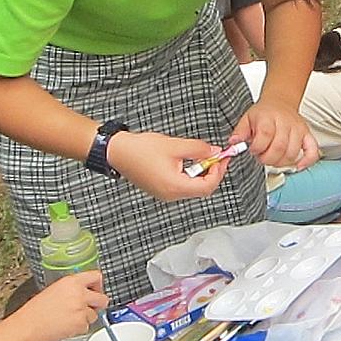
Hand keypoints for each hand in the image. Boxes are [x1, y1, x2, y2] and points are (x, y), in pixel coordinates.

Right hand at [17, 270, 109, 340]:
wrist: (28, 325)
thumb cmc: (36, 310)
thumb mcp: (55, 289)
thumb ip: (73, 288)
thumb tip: (86, 292)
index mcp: (72, 281)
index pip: (96, 276)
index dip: (98, 285)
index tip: (96, 290)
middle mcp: (79, 293)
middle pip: (103, 298)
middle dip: (98, 304)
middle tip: (89, 308)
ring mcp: (81, 309)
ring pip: (95, 314)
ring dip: (86, 317)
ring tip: (69, 318)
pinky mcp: (80, 324)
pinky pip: (87, 326)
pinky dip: (79, 328)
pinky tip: (66, 326)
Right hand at [109, 131, 231, 199]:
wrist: (117, 152)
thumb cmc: (140, 149)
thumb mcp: (175, 145)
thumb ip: (199, 149)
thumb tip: (214, 151)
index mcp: (175, 186)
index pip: (207, 186)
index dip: (219, 172)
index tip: (223, 158)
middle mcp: (170, 195)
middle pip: (202, 190)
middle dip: (212, 173)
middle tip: (216, 157)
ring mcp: (165, 194)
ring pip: (192, 188)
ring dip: (201, 173)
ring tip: (201, 156)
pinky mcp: (160, 190)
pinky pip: (182, 186)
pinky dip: (190, 175)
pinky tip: (188, 161)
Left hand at [232, 99, 317, 169]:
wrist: (280, 102)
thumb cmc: (264, 113)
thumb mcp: (247, 118)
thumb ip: (239, 132)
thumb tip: (233, 144)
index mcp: (269, 118)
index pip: (265, 136)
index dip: (257, 148)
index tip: (253, 150)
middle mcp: (285, 123)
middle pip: (279, 147)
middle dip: (267, 158)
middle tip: (261, 156)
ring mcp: (298, 130)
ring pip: (292, 153)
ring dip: (280, 162)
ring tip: (273, 157)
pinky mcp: (307, 135)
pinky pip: (312, 151)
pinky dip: (307, 161)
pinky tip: (298, 166)